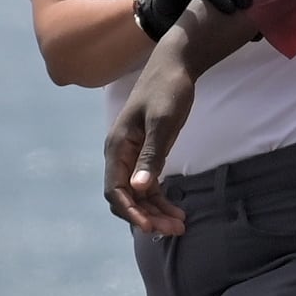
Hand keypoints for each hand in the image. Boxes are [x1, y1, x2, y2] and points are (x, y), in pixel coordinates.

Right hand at [102, 48, 189, 231]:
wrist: (175, 66)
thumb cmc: (168, 90)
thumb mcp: (162, 122)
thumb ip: (151, 156)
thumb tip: (139, 188)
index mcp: (117, 147)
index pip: (115, 190)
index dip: (131, 212)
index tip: (151, 227)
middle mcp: (120, 155)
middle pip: (126, 197)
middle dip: (147, 216)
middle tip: (176, 229)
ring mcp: (132, 156)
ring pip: (138, 194)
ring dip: (156, 211)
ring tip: (180, 225)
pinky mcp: (146, 154)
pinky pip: (148, 185)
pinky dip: (160, 199)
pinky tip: (177, 210)